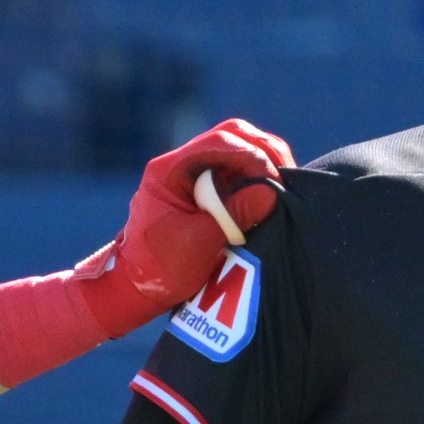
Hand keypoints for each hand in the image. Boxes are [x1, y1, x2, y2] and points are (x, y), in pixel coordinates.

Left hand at [71, 120, 294, 339]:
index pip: (220, 143)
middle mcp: (183, 164)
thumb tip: (272, 192)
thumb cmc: (161, 268)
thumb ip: (232, 214)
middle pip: (233, 136)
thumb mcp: (198, 243)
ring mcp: (196, 175)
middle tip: (286, 179)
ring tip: (284, 188)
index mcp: (170, 170)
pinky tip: (275, 196)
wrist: (137, 287)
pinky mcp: (209, 190)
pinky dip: (259, 179)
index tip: (274, 183)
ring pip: (240, 150)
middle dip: (264, 152)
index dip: (253, 157)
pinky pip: (240, 172)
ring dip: (265, 164)